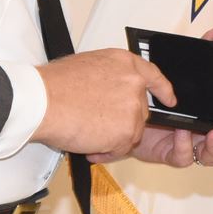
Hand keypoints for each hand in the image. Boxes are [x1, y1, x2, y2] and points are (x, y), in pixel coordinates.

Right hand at [34, 47, 169, 157]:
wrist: (43, 101)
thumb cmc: (55, 85)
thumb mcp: (89, 65)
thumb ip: (109, 76)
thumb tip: (110, 89)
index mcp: (125, 63)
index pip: (154, 76)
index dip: (162, 90)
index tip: (169, 99)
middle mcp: (134, 83)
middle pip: (139, 110)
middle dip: (122, 120)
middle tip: (96, 121)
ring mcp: (133, 107)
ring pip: (131, 131)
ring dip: (112, 136)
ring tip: (86, 131)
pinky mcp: (127, 130)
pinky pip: (121, 148)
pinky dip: (107, 150)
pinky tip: (89, 143)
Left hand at [116, 17, 212, 167]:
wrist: (130, 98)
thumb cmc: (168, 86)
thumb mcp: (192, 62)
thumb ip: (211, 44)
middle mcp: (206, 134)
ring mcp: (189, 145)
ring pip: (210, 156)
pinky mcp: (169, 152)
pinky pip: (181, 156)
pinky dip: (184, 145)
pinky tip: (182, 131)